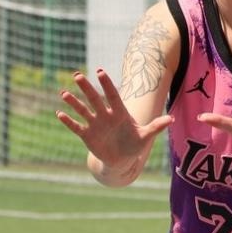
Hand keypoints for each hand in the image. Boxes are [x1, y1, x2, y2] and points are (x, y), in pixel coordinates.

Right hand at [57, 70, 171, 169]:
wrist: (122, 160)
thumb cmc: (135, 145)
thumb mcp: (146, 137)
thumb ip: (156, 127)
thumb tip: (171, 119)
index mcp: (119, 113)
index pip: (112, 96)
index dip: (106, 85)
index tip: (99, 72)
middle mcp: (105, 115)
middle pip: (94, 99)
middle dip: (86, 88)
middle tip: (77, 75)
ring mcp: (95, 124)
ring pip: (83, 111)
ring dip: (73, 103)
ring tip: (63, 93)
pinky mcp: (87, 135)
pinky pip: (76, 127)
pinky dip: (68, 121)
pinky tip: (59, 113)